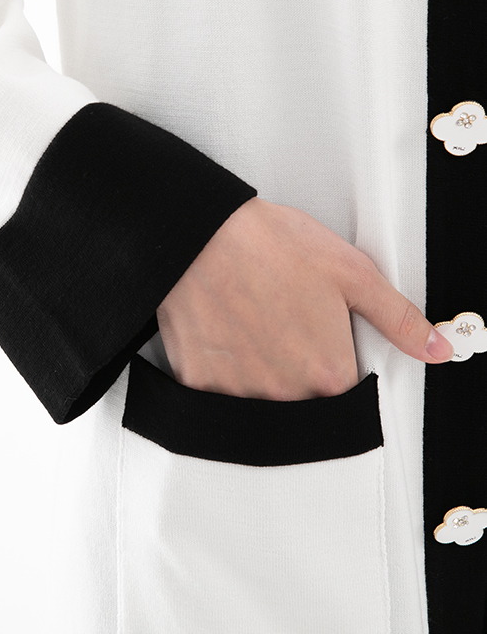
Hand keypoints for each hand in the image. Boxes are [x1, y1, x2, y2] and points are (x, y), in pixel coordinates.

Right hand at [156, 197, 453, 400]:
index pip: (345, 392)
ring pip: (259, 400)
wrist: (201, 233)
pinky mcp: (199, 384)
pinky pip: (218, 394)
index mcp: (327, 373)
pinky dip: (224, 370)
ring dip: (260, 373)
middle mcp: (284, 393)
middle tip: (282, 324)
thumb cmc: (272, 245)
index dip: (335, 360)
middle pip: (302, 401)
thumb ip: (398, 318)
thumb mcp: (351, 272)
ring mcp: (238, 393)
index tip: (319, 334)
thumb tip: (436, 348)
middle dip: (298, 370)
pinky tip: (226, 332)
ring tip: (253, 325)